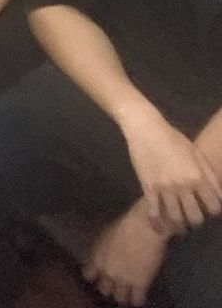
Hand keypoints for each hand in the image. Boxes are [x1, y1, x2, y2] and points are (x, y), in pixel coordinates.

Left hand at [83, 204, 170, 305]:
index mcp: (95, 258)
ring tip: (127, 293)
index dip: (95, 276)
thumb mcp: (102, 237)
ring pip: (119, 297)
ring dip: (122, 295)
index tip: (99, 275)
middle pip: (103, 289)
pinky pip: (136, 300)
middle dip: (109, 287)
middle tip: (115, 285)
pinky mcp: (140, 283)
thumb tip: (98, 258)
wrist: (142, 227)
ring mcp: (123, 279)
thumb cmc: (122, 226)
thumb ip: (99, 251)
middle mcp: (106, 271)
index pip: (88, 275)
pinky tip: (138, 297)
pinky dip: (137, 300)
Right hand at [119, 104, 221, 232]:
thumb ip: (209, 175)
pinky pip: (153, 210)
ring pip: (175, 217)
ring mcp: (164, 188)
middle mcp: (183, 186)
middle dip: (197, 222)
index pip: (214, 206)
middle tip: (195, 220)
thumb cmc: (173, 138)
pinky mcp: (148, 187)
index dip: (214, 212)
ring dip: (180, 227)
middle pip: (195, 216)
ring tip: (181, 229)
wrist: (145, 128)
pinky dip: (157, 223)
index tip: (210, 211)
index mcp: (198, 176)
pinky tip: (159, 229)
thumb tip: (219, 195)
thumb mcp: (196, 153)